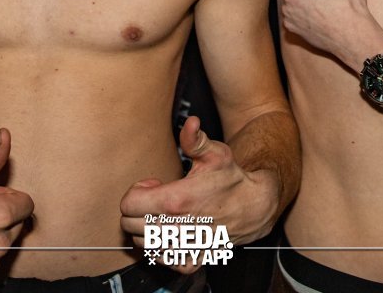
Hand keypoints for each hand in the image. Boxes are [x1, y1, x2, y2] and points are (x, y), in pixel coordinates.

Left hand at [120, 117, 275, 271]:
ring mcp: (183, 246)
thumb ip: (195, 139)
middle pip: (130, 224)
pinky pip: (160, 259)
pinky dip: (160, 248)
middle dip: (138, 209)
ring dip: (147, 228)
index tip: (153, 185)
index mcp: (177, 200)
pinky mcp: (191, 259)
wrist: (253, 206)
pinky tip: (171, 233)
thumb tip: (191, 123)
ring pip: (142, 243)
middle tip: (158, 198)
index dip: (137, 190)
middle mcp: (177, 227)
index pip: (129, 204)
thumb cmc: (232, 179)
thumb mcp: (215, 153)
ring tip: (165, 215)